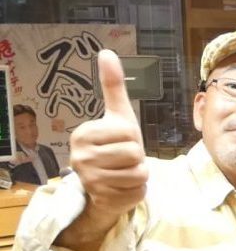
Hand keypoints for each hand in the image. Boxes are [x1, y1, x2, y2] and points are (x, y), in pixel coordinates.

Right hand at [69, 49, 147, 219]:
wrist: (106, 186)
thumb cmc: (115, 146)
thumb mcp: (118, 116)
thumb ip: (112, 86)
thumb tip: (107, 52)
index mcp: (83, 134)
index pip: (129, 133)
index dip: (133, 138)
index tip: (120, 142)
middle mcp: (81, 157)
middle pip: (134, 153)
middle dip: (137, 158)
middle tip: (123, 160)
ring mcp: (90, 180)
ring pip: (139, 172)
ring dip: (139, 174)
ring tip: (124, 172)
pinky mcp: (104, 198)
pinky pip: (138, 190)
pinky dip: (137, 189)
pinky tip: (123, 187)